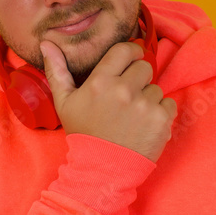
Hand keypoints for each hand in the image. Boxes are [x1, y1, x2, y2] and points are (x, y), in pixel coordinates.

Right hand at [40, 40, 176, 161]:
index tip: (129, 64)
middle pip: (144, 67)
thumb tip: (46, 42)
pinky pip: (168, 104)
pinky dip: (160, 114)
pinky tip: (144, 126)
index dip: (130, 54)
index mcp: (101, 81)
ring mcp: (145, 104)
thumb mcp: (64, 103)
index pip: (125, 50)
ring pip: (156, 87)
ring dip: (148, 99)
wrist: (102, 171)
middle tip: (127, 98)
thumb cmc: (84, 134)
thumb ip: (56, 70)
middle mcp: (124, 89)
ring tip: (133, 117)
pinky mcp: (161, 119)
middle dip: (138, 79)